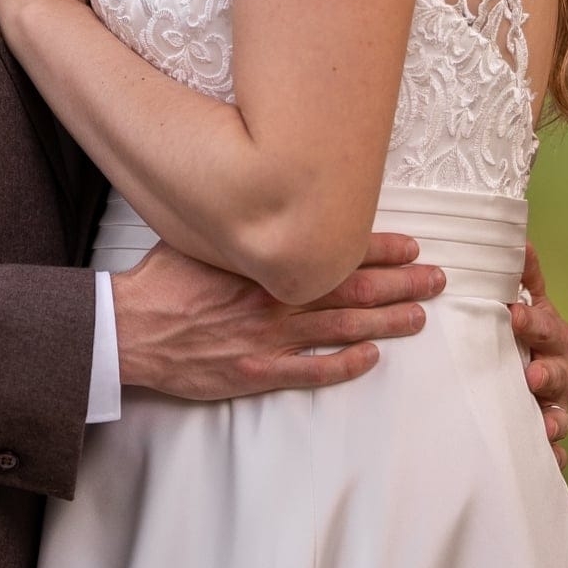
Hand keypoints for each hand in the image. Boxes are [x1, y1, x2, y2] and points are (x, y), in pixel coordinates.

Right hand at [112, 234, 445, 399]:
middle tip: (437, 280)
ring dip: (385, 323)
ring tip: (419, 316)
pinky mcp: (256, 372)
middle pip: (351, 290)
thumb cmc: (162, 278)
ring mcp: (269, 338)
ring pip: (341, 331)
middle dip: (399, 284)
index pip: (334, 251)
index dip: (377, 249)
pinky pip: (310, 372)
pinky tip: (371, 359)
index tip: (410, 246)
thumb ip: (238, 224)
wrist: (130, 327)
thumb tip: (262, 196)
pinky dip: (344, 366)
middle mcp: (275, 298)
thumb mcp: (201, 234)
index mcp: (265, 260)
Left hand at [509, 243, 567, 468]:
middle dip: (548, 374)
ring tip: (543, 425)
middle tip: (531, 375)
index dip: (533, 321)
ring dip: (554, 418)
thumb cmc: (515, 324)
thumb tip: (519, 239)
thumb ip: (519, 272)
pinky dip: (553, 456)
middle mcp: (557, 368)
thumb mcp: (518, 297)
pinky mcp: (544, 432)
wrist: (516, 360)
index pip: (547, 326)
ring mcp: (554, 402)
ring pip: (560, 413)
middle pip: (561, 373)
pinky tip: (548, 460)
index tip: (513, 314)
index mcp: (551, 333)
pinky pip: (554, 449)